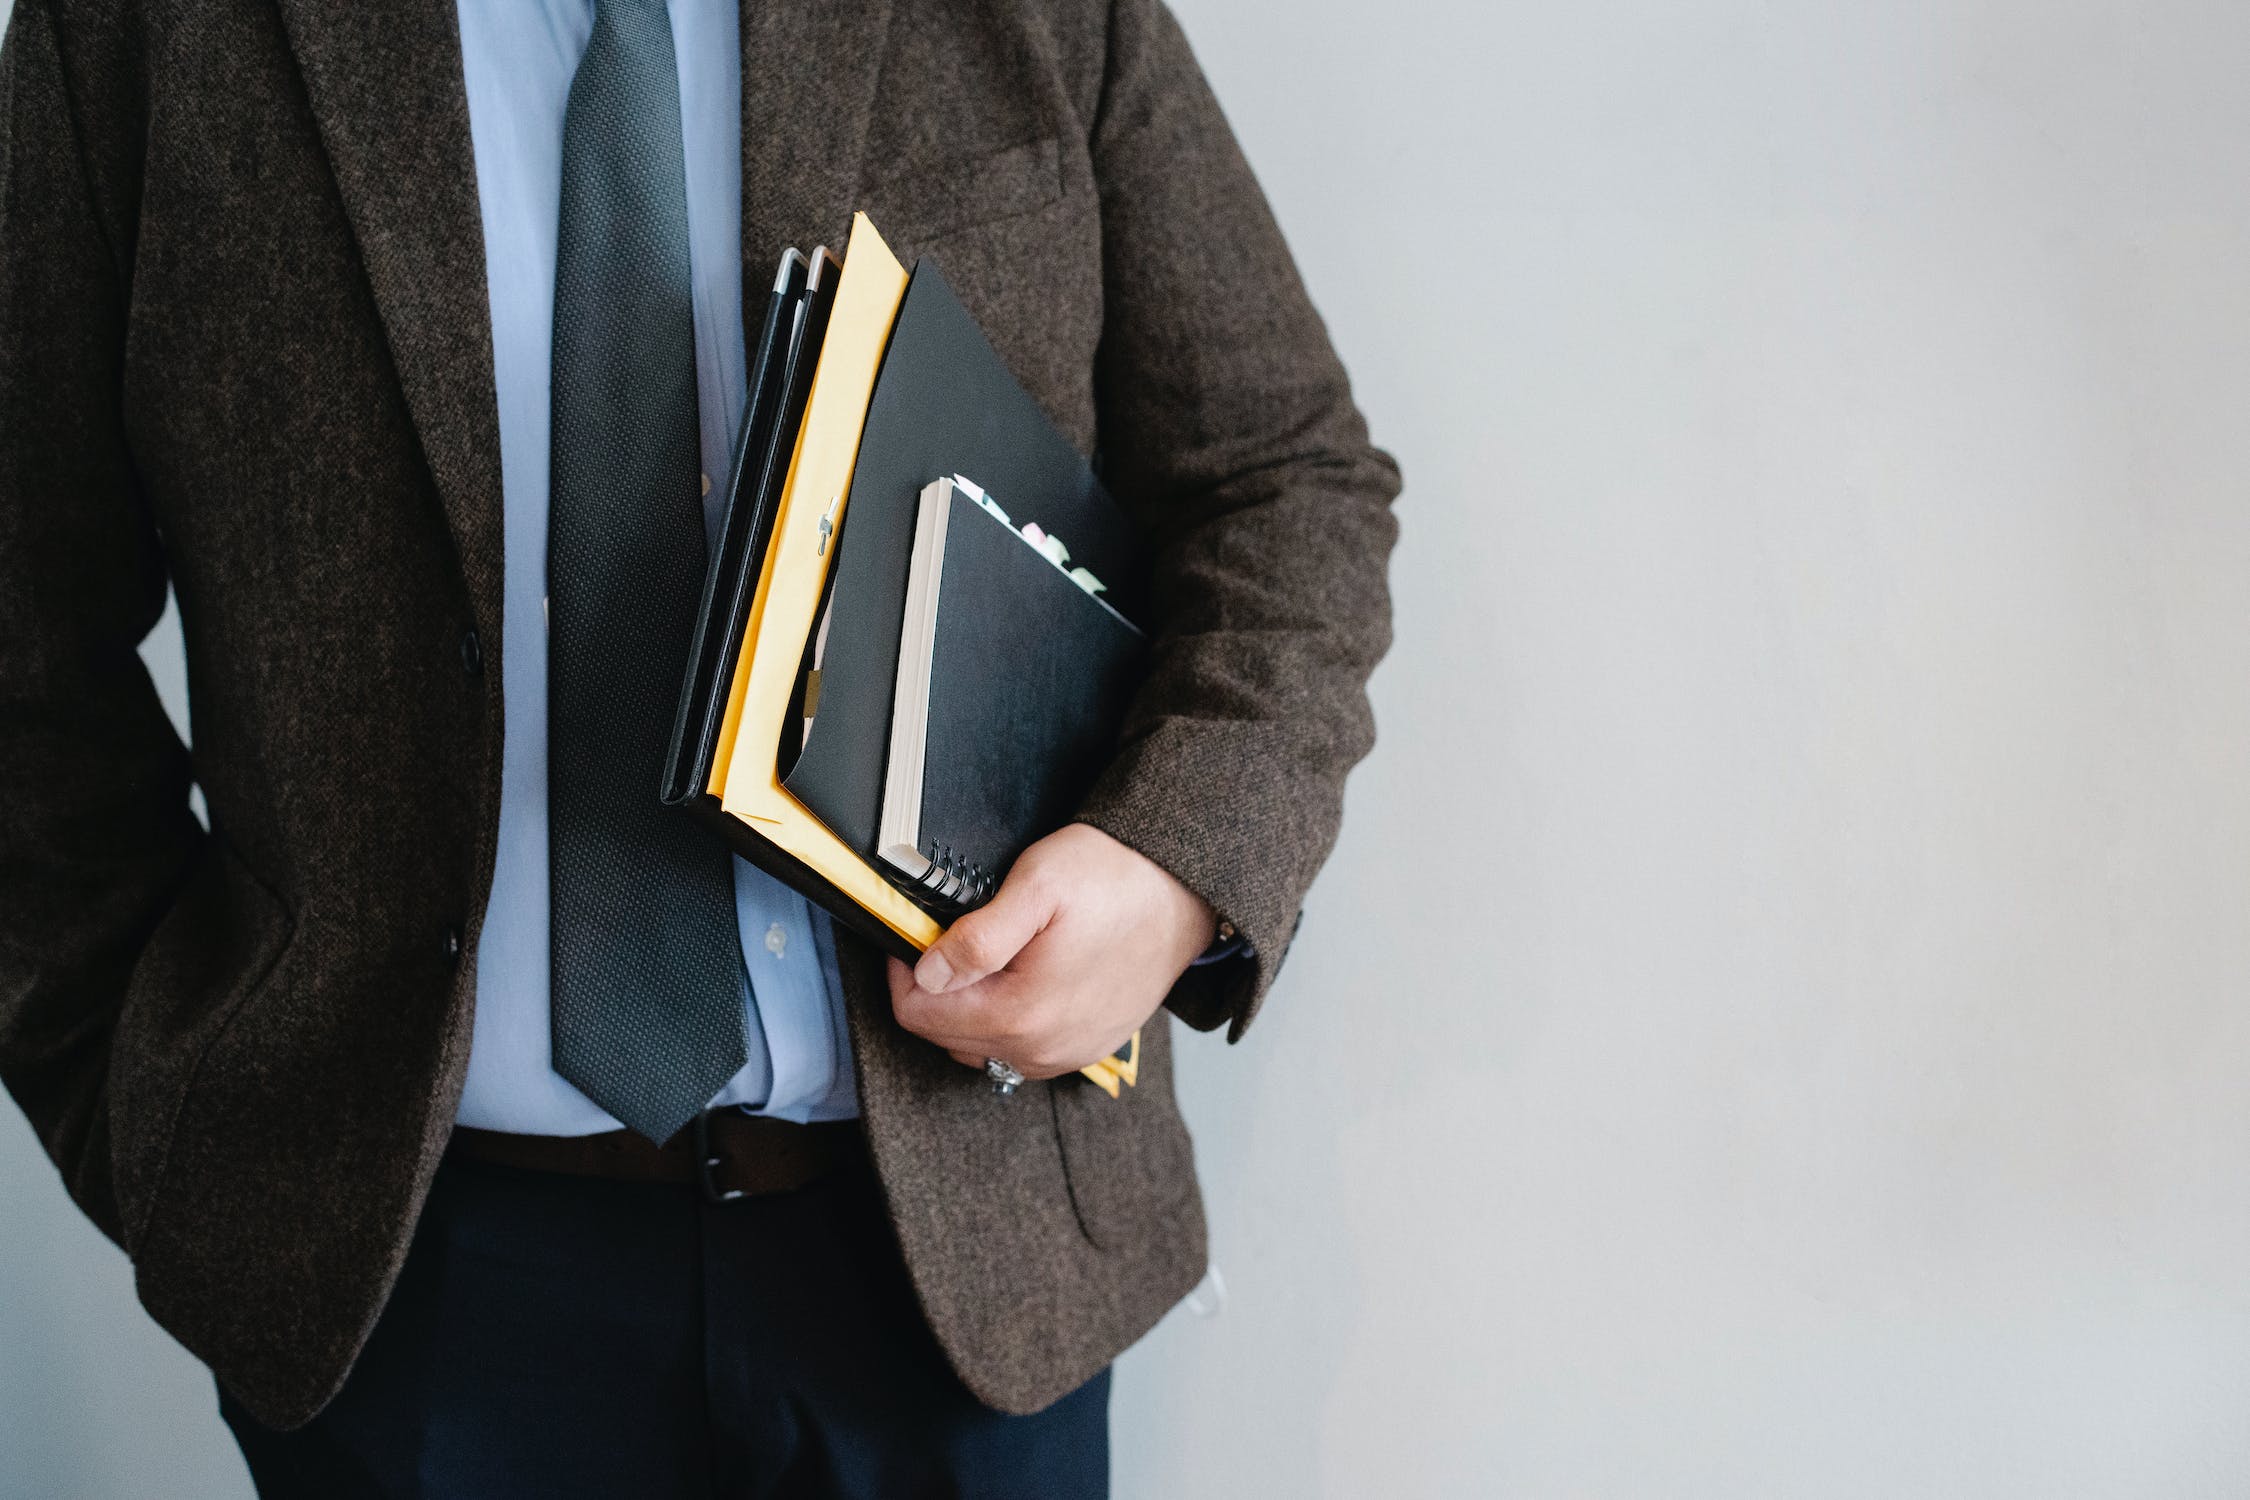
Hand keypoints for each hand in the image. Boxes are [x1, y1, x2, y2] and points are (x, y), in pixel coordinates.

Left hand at [887, 823, 1217, 1079]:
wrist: (1186, 890)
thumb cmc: (1116, 879)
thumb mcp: (1036, 887)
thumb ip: (975, 939)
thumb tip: (926, 973)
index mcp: (1021, 1015)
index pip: (919, 1015)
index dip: (906, 970)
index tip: (918, 933)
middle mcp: (1042, 1050)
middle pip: (946, 1036)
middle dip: (938, 989)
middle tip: (956, 936)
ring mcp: (1067, 1054)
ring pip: (981, 1046)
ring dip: (970, 1007)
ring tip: (990, 955)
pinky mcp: (1086, 1048)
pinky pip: (1020, 1049)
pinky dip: (1005, 1019)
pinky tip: (1020, 978)